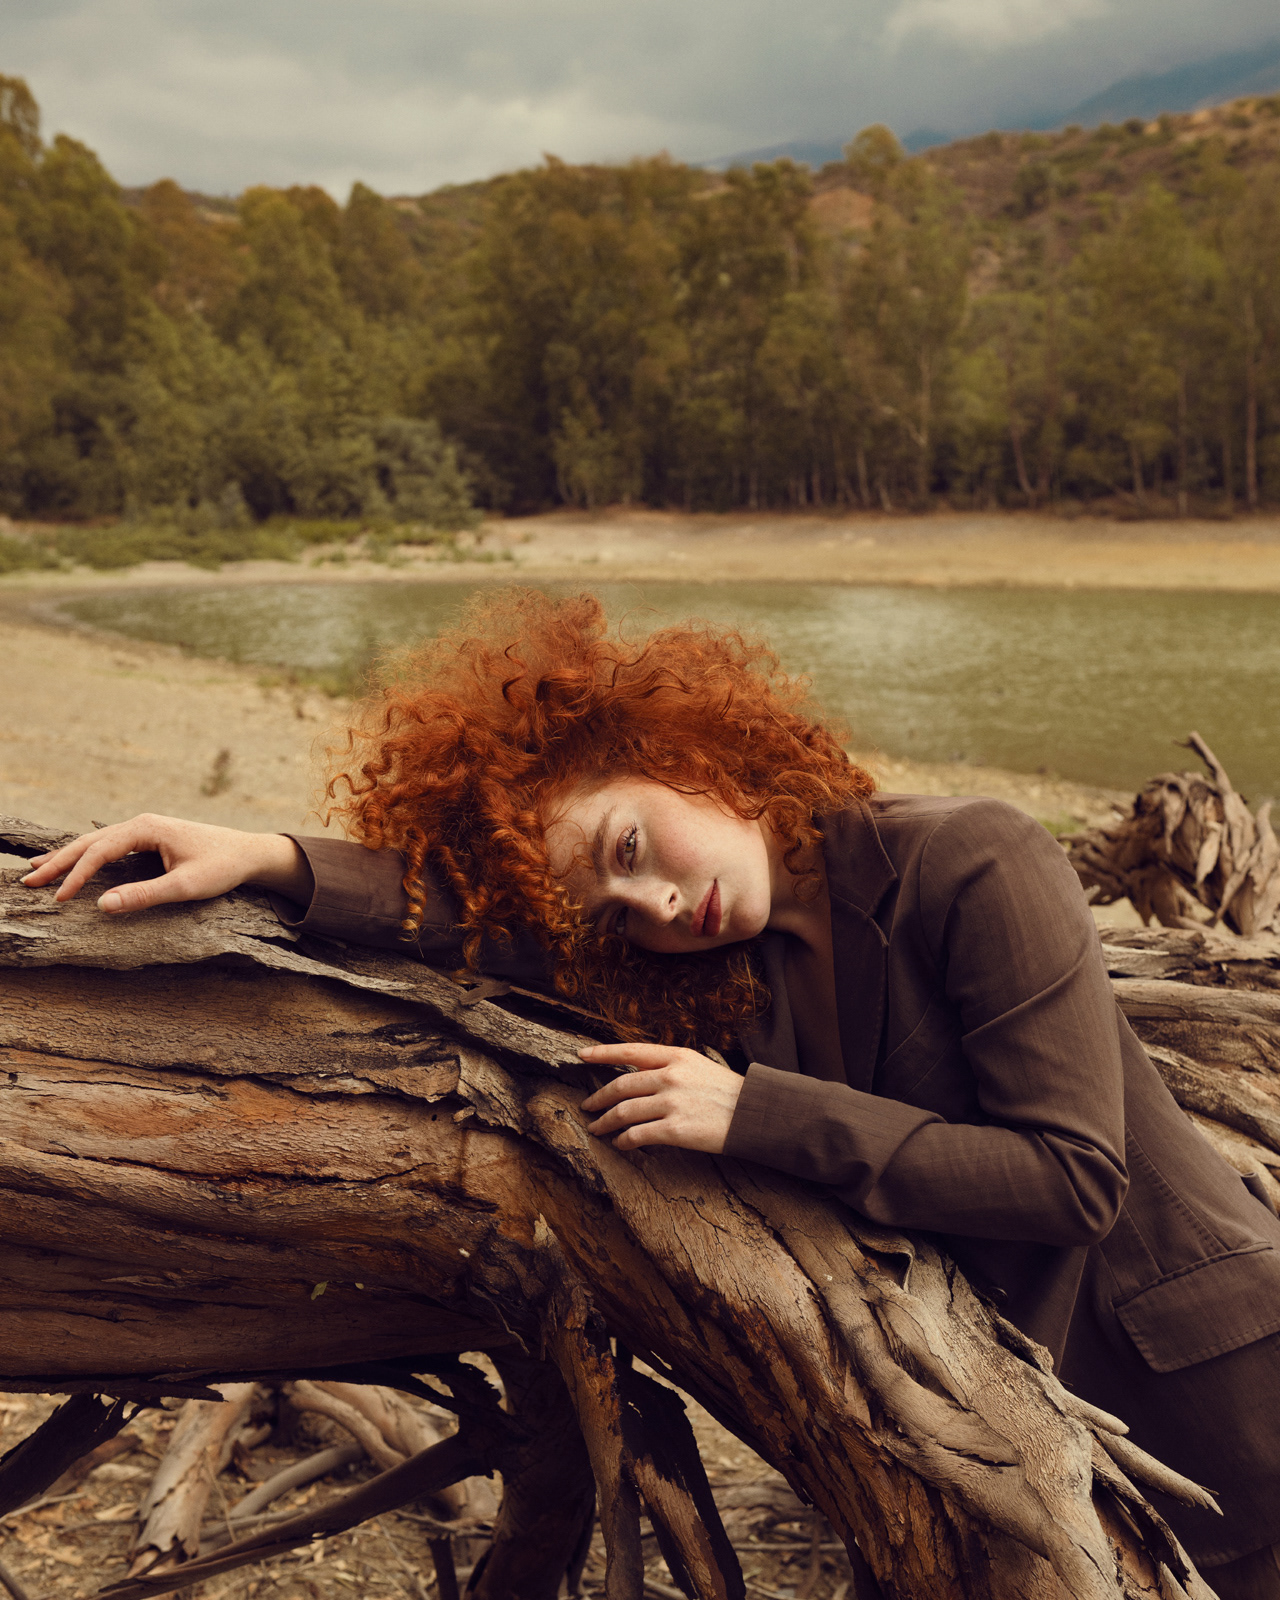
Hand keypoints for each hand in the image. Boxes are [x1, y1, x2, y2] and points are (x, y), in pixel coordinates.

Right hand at [19, 814, 311, 914]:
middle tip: (28, 881)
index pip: (99, 851)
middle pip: (89, 842)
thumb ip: (144, 895)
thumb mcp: (185, 885)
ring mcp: (144, 829)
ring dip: (67, 857)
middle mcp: (141, 823)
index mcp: (146, 828)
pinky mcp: (148, 838)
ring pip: (95, 842)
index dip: (76, 875)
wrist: (249, 853)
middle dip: (58, 862)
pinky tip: (71, 863)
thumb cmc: (222, 867)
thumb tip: (102, 905)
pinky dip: (85, 855)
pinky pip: (108, 846)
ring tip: (37, 871)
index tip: (58, 898)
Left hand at [577, 1043, 743, 1153]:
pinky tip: (621, 1143)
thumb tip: (639, 1075)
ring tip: (597, 1128)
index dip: (603, 1053)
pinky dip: (624, 1140)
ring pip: (624, 1112)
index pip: (631, 1051)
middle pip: (621, 1086)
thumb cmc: (729, 1092)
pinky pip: (637, 1135)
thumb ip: (670, 1067)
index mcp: (677, 1056)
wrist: (755, 1115)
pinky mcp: (675, 1130)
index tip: (581, 1056)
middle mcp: (671, 1076)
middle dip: (599, 1097)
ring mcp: (671, 1103)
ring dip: (606, 1122)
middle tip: (587, 1105)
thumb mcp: (700, 1066)